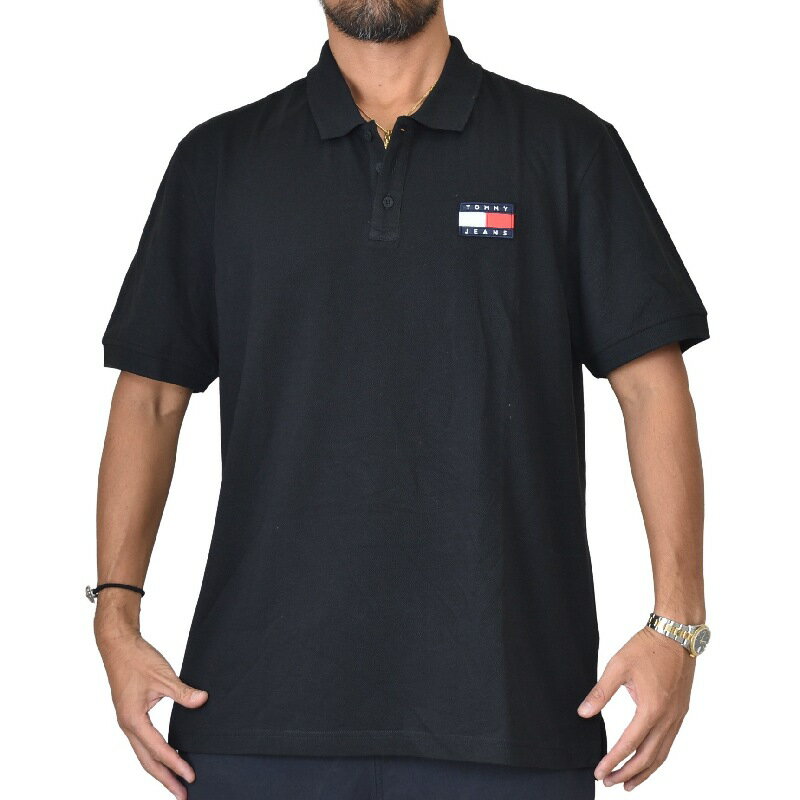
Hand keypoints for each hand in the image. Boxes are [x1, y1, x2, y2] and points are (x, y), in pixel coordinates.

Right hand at [96, 627, 207, 798]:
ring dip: (159, 769)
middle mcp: (128, 725)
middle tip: (182, 794)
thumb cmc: (137, 659)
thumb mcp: (163, 675)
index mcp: (134, 719)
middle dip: (165, 779)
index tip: (190, 777)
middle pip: (147, 761)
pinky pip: (142, 742)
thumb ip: (183, 692)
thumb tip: (202, 701)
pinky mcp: (130, 715)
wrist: (118, 646)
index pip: (158, 749)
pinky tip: (165, 756)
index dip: (175, 764)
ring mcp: (127, 721)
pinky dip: (153, 754)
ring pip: (143, 754)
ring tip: (175, 782)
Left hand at [577, 626, 694, 790]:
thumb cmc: (648, 647)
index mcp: (651, 710)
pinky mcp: (680, 712)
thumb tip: (583, 713)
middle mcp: (668, 719)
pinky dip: (657, 757)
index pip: (629, 745)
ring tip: (629, 783)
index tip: (600, 773)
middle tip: (609, 782)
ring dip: (644, 771)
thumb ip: (600, 693)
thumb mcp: (617, 667)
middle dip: (627, 773)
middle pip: (647, 758)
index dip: (613, 762)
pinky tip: (647, 759)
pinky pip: (669, 743)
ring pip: (661, 754)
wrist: (677, 634)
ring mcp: (677, 717)